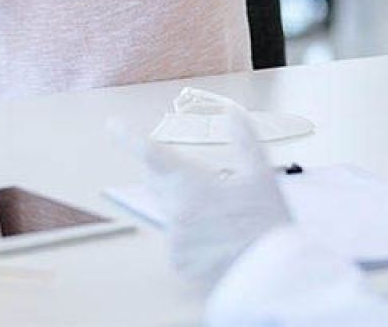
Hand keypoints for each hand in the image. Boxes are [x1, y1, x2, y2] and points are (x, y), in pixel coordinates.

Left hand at [144, 106, 291, 287]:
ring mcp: (175, 239)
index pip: (151, 154)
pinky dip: (192, 238)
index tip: (112, 125)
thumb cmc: (268, 223)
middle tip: (207, 185)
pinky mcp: (178, 262)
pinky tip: (217, 243)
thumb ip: (244, 140)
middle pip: (159, 184)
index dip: (128, 137)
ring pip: (172, 214)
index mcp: (191, 184)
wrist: (274, 274)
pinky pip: (177, 242)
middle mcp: (176, 210)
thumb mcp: (262, 176)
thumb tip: (234, 112)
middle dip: (173, 177)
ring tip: (223, 222)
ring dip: (187, 210)